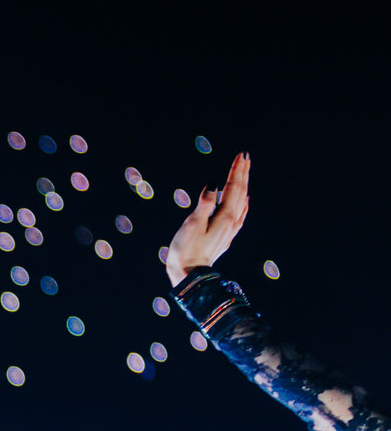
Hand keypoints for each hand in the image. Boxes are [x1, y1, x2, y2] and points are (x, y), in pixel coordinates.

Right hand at [165, 152, 248, 284]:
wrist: (190, 276)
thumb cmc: (186, 251)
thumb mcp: (192, 224)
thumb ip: (205, 203)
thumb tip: (214, 185)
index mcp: (224, 216)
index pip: (232, 188)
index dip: (236, 171)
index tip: (240, 155)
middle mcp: (231, 222)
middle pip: (240, 193)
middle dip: (242, 174)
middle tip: (244, 157)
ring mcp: (230, 230)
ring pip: (241, 202)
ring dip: (243, 186)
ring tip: (244, 173)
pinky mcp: (225, 237)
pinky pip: (240, 215)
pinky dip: (243, 204)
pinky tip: (244, 201)